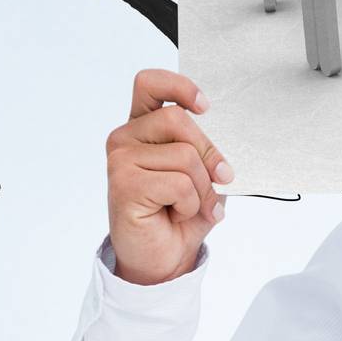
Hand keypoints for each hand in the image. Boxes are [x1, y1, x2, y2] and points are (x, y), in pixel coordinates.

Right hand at [106, 69, 233, 285]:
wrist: (165, 256)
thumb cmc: (181, 211)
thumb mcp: (202, 174)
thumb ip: (204, 151)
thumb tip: (221, 147)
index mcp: (143, 127)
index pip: (150, 84)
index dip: (179, 86)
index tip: (205, 106)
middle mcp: (126, 138)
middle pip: (177, 119)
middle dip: (209, 152)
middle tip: (221, 178)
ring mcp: (120, 160)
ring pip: (184, 155)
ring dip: (202, 186)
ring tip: (192, 204)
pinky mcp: (123, 184)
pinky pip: (178, 183)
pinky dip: (190, 203)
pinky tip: (176, 214)